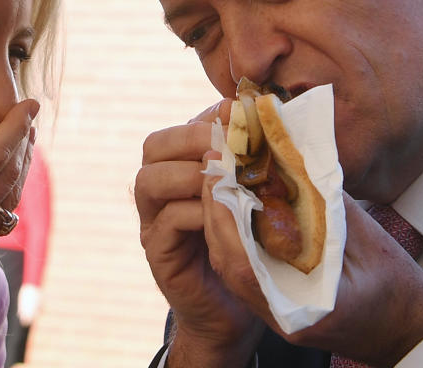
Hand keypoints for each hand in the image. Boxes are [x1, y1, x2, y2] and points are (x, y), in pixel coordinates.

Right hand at [0, 99, 38, 354]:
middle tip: (28, 115)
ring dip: (20, 165)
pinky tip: (1, 183)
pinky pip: (0, 217)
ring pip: (9, 196)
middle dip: (23, 141)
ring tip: (22, 141)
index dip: (15, 127)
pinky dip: (8, 191)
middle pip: (10, 174)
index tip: (30, 104)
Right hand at [135, 100, 263, 367]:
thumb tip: (271, 118)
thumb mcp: (254, 194)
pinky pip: (168, 220)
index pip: (180, 128)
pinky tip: (227, 215)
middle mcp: (159, 189)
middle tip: (230, 146)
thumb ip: (253, 160)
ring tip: (228, 180)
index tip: (242, 116)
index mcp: (180, 168)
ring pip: (150, 179)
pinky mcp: (158, 251)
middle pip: (155, 145)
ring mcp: (153, 220)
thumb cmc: (250, 243)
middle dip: (192, 138)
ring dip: (192, 174)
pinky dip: (198, 211)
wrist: (238, 306)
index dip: (208, 118)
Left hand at [201, 168, 422, 366]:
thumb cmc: (398, 289)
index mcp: (300, 309)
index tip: (217, 172)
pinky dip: (237, 236)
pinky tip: (238, 205)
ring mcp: (278, 316)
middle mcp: (280, 318)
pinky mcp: (281, 307)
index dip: (223, 214)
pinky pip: (247, 270)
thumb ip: (322, 204)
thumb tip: (288, 160)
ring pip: (232, 266)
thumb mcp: (364, 239)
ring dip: (221, 222)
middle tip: (212, 164)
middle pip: (227, 262)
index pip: (241, 262)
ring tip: (220, 177)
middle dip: (215, 211)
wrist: (412, 332)